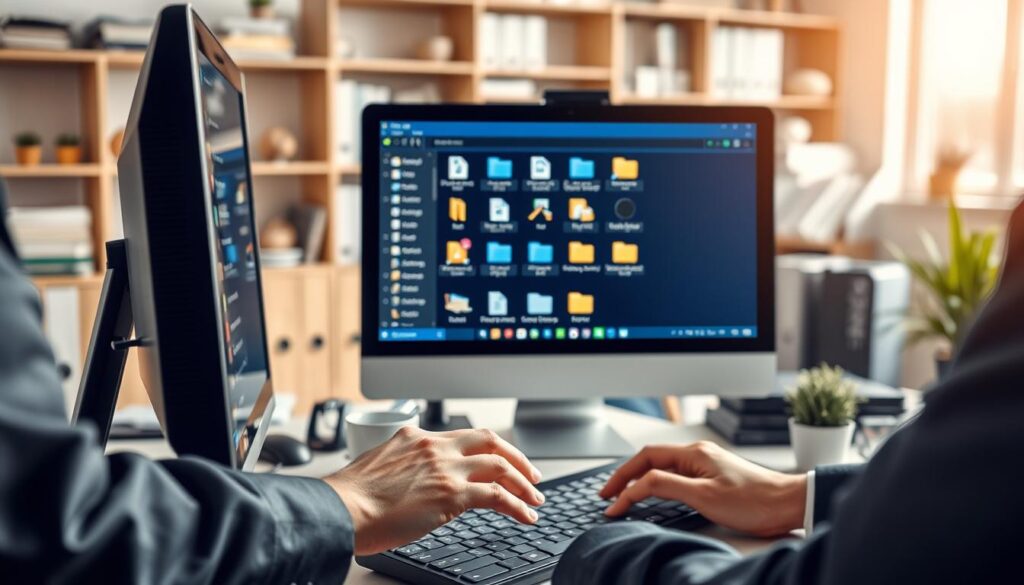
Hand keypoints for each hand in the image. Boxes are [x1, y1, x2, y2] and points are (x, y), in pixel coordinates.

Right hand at [324, 427, 543, 554]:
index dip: (487, 448)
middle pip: (490, 441)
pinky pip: (498, 496)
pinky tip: (526, 516)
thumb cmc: (350, 498)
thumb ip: (403, 467)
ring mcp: (446, 468)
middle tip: (531, 474)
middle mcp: (434, 446)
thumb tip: (414, 483)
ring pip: (501, 466)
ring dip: (524, 483)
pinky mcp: (453, 494)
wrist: (341, 509)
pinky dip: (518, 506)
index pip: (462, 436)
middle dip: (516, 457)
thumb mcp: (378, 467)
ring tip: (535, 499)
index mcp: (415, 436)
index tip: (498, 459)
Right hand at [600, 441, 805, 536]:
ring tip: (624, 496)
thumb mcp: (703, 495)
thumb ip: (666, 487)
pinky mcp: (714, 478)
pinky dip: (658, 486)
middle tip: (608, 496)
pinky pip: (676, 478)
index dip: (623, 476)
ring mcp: (706, 465)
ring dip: (641, 481)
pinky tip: (655, 496)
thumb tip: (636, 486)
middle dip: (626, 477)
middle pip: (650, 461)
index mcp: (693, 453)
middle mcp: (697, 454)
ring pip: (663, 469)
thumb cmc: (754, 500)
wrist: (789, 504)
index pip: (645, 458)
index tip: (609, 496)